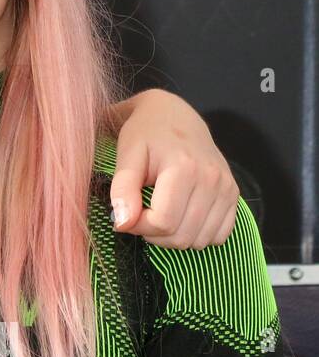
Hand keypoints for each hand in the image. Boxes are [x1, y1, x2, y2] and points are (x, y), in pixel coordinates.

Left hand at [109, 89, 238, 248]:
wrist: (174, 116)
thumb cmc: (145, 135)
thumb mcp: (126, 155)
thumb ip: (122, 190)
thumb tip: (122, 224)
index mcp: (184, 168)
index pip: (163, 222)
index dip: (138, 227)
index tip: (126, 214)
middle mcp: (212, 180)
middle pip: (182, 236)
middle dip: (154, 235)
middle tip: (141, 215)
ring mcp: (227, 188)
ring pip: (200, 241)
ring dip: (174, 237)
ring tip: (159, 214)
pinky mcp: (234, 195)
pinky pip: (219, 236)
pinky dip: (197, 235)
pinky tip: (180, 216)